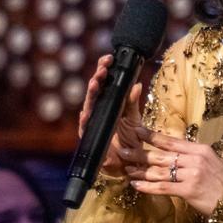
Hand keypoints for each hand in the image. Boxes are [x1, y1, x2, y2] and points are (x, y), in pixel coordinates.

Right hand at [77, 55, 149, 177]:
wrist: (128, 164)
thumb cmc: (130, 141)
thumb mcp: (134, 120)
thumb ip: (133, 103)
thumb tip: (137, 84)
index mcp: (108, 104)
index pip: (104, 83)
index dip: (104, 69)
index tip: (109, 58)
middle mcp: (98, 111)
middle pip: (95, 91)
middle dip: (97, 77)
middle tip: (103, 68)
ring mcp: (92, 123)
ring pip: (89, 105)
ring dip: (91, 94)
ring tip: (95, 83)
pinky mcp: (89, 137)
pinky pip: (85, 128)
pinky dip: (85, 120)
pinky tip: (86, 113)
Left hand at [128, 130, 222, 215]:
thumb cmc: (222, 183)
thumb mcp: (210, 162)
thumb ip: (192, 157)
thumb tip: (172, 153)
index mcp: (199, 149)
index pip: (171, 141)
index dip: (151, 136)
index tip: (136, 131)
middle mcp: (194, 159)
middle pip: (161, 155)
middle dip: (140, 153)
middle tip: (122, 150)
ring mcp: (192, 174)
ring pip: (160, 171)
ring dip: (141, 171)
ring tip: (127, 169)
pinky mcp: (189, 190)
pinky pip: (163, 187)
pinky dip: (148, 186)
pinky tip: (136, 185)